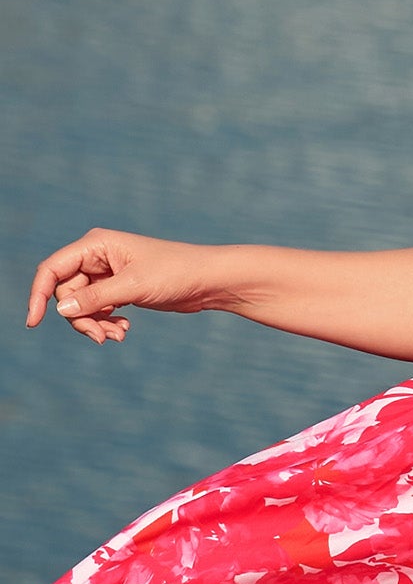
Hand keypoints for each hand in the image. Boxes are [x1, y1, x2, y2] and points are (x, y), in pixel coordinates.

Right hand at [25, 227, 220, 344]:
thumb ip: (96, 298)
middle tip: (102, 337)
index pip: (52, 269)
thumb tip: (61, 309)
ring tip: (118, 336)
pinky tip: (125, 331)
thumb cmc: (175, 273)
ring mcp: (107, 274)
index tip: (33, 322)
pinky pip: (98, 310)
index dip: (39, 295)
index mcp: (96, 245)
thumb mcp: (133, 287)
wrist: (208, 280)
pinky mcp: (119, 289)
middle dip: (80, 318)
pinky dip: (106, 323)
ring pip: (82, 305)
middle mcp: (97, 257)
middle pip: (66, 293)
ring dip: (95, 324)